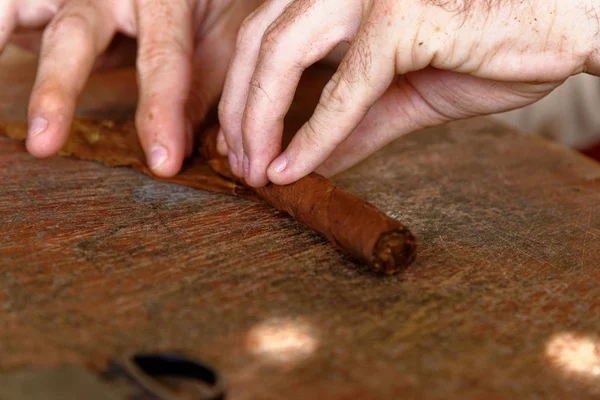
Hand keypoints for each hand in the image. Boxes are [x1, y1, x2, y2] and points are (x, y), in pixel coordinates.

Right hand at [0, 0, 261, 176]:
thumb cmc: (200, 1)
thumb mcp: (216, 35)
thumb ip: (202, 85)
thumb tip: (184, 148)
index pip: (162, 57)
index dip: (162, 111)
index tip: (163, 162)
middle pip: (75, 34)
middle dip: (57, 90)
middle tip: (42, 143)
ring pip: (13, 8)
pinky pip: (4, 12)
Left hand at [218, 0, 599, 186]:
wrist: (565, 28)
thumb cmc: (490, 49)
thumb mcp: (404, 95)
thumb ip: (352, 125)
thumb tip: (310, 162)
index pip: (268, 37)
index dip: (243, 94)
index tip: (242, 146)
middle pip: (262, 43)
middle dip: (241, 112)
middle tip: (241, 167)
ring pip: (285, 54)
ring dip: (262, 121)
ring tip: (258, 172)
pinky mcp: (403, 16)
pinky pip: (345, 86)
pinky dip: (316, 133)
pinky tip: (295, 169)